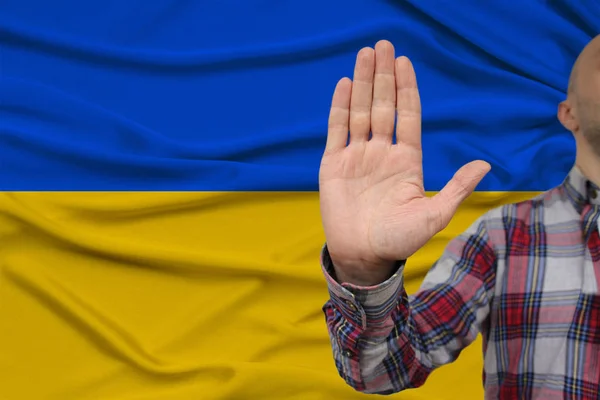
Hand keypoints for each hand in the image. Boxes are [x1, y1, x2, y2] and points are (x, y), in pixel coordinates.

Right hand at [319, 40, 489, 285]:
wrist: (363, 256)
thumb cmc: (399, 240)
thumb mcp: (433, 215)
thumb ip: (456, 187)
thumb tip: (485, 164)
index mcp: (406, 160)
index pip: (407, 115)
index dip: (406, 88)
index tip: (404, 62)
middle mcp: (382, 152)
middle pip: (382, 105)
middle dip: (382, 76)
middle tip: (382, 45)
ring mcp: (357, 156)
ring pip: (359, 111)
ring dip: (361, 83)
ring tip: (364, 55)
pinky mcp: (333, 164)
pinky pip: (336, 130)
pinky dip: (339, 107)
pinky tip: (343, 85)